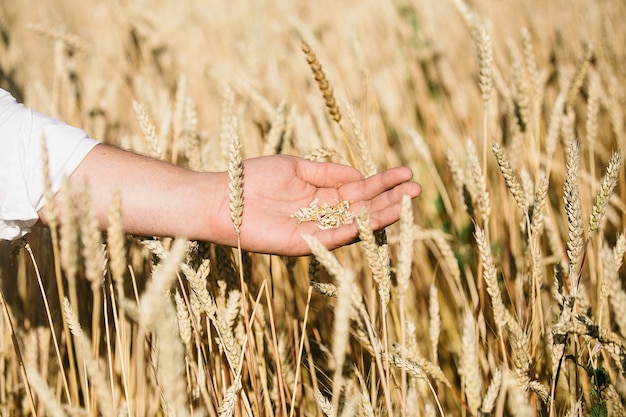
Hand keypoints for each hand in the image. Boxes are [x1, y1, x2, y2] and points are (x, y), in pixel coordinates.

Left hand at [218, 155, 420, 255]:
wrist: (222, 197)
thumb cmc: (254, 179)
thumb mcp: (296, 167)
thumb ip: (327, 173)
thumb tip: (359, 174)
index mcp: (322, 196)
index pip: (360, 190)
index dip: (383, 182)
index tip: (406, 174)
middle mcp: (322, 215)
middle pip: (364, 208)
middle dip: (390, 199)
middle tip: (417, 189)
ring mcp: (314, 231)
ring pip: (353, 224)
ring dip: (379, 215)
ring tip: (405, 203)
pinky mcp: (301, 245)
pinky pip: (331, 237)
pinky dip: (352, 229)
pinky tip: (372, 218)